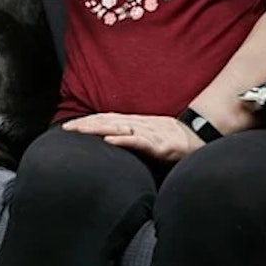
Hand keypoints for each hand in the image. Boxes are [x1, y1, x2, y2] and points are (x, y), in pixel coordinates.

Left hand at [61, 111, 203, 161]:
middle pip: (107, 122)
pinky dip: (123, 140)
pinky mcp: (160, 145)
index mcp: (134, 123)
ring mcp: (149, 133)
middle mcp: (138, 125)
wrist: (199, 137)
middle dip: (85, 125)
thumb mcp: (147, 136)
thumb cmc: (172, 140)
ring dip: (97, 129)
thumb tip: (110, 143)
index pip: (106, 120)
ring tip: (79, 130)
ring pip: (119, 128)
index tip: (68, 126)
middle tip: (65, 128)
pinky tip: (109, 140)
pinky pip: (139, 142)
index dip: (87, 122)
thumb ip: (130, 137)